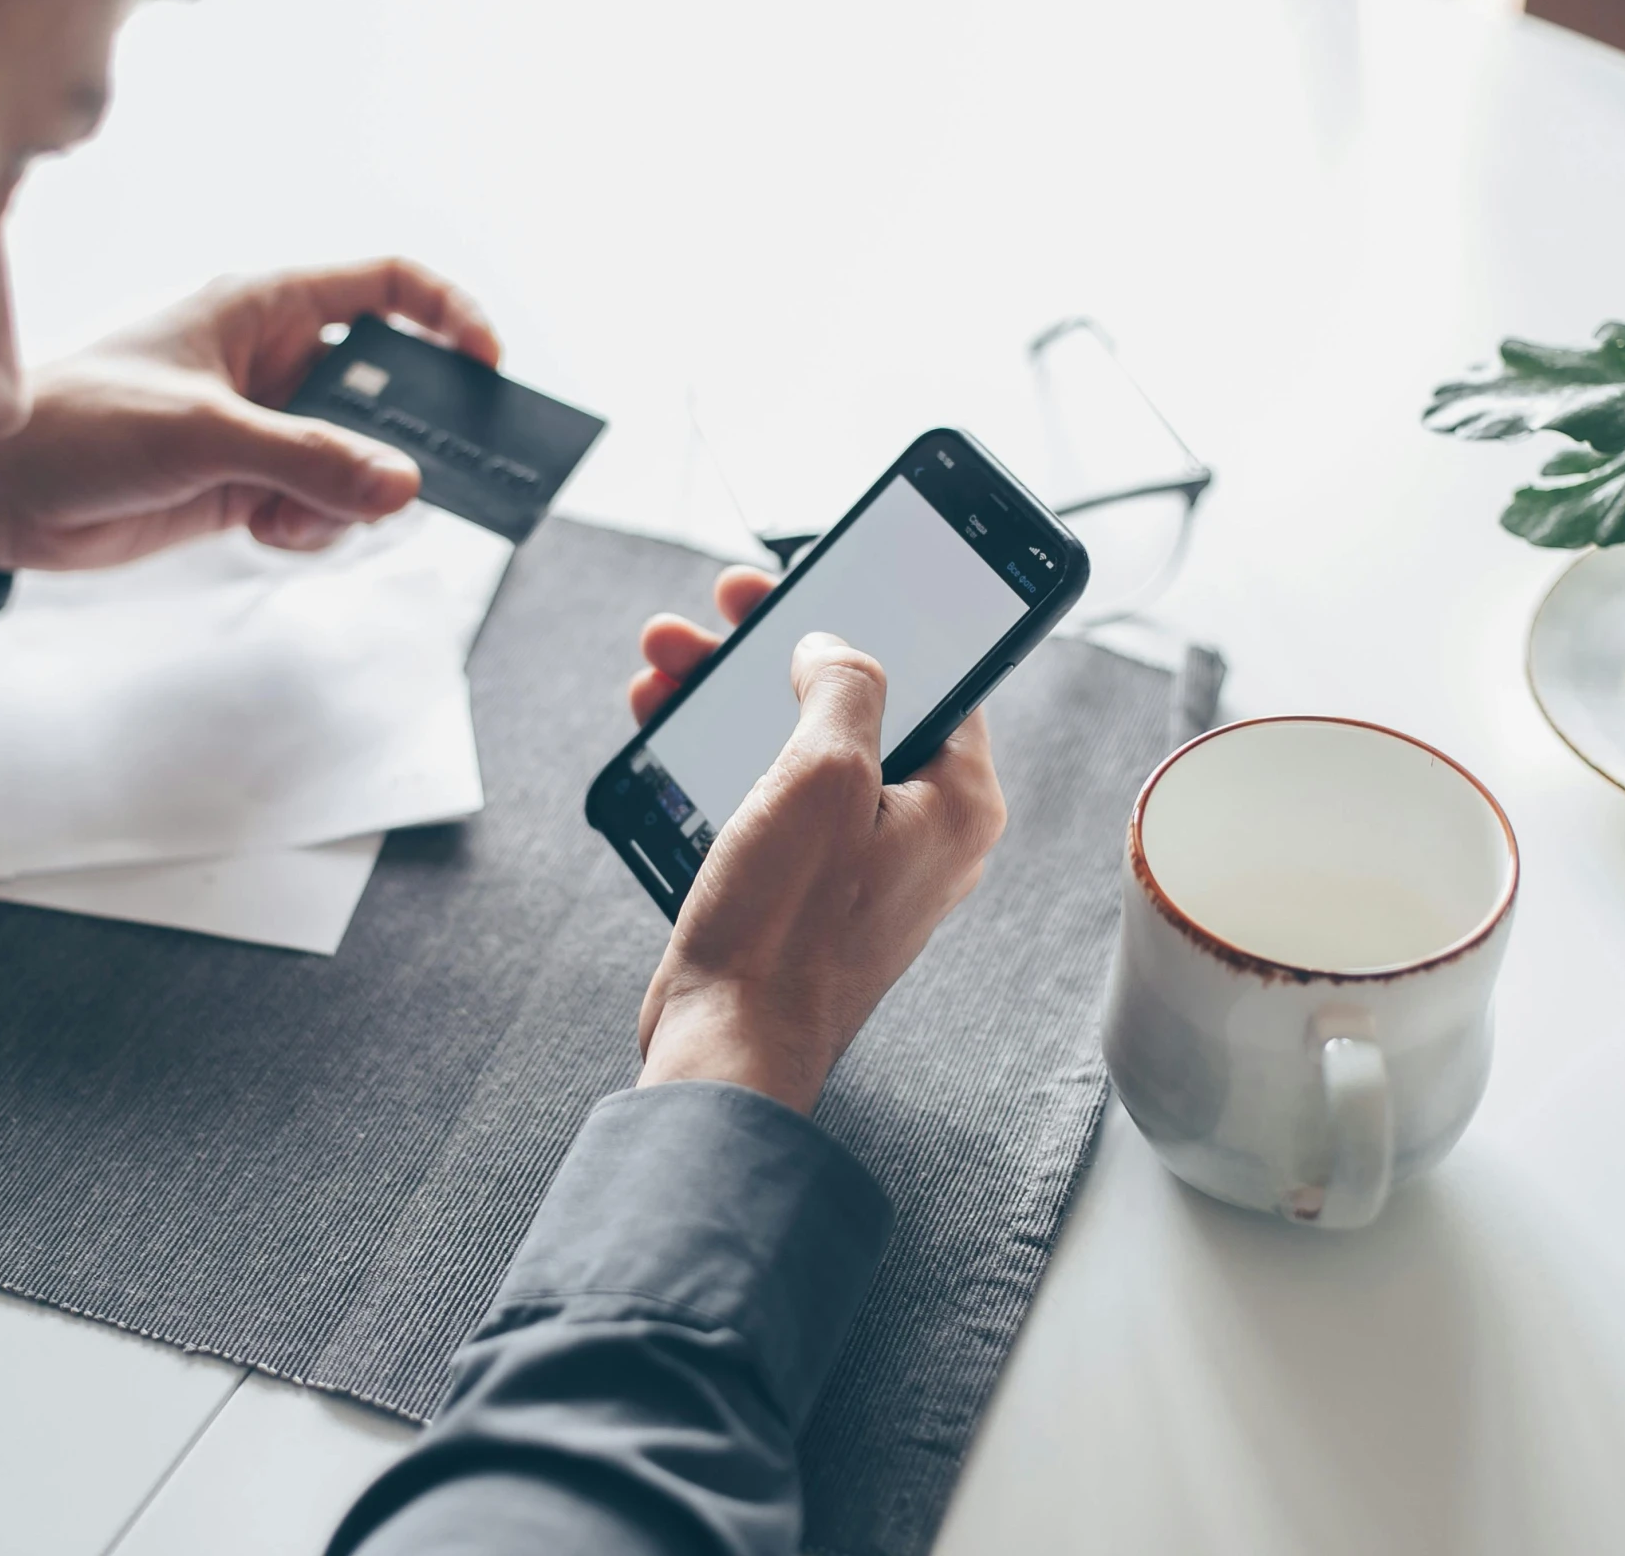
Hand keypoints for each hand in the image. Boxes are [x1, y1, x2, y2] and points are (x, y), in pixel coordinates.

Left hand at [0, 259, 500, 569]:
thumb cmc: (78, 423)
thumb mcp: (202, 434)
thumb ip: (308, 459)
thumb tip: (402, 486)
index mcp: (262, 308)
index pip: (384, 288)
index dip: (446, 317)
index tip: (486, 368)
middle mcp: (272, 360)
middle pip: (384, 386)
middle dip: (405, 437)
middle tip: (428, 478)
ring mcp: (264, 424)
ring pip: (358, 458)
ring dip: (346, 496)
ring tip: (293, 515)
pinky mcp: (246, 482)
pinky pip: (321, 503)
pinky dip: (310, 525)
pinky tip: (263, 532)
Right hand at [626, 570, 1007, 1111]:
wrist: (726, 1046)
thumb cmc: (785, 927)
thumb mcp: (823, 773)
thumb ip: (844, 684)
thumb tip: (832, 649)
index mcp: (959, 801)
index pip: (941, 674)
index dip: (873, 615)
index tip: (816, 580)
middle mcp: (923, 831)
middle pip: (857, 702)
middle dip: (776, 648)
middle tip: (724, 607)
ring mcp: (861, 863)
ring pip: (800, 744)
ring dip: (731, 694)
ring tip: (665, 660)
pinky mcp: (804, 888)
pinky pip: (770, 794)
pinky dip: (721, 753)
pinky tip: (665, 723)